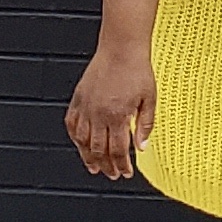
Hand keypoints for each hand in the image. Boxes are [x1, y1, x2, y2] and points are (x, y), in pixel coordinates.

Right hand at [67, 43, 158, 179]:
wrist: (121, 47)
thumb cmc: (136, 69)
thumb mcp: (150, 99)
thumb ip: (146, 125)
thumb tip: (142, 147)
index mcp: (117, 115)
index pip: (117, 151)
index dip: (122, 165)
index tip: (125, 172)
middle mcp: (99, 113)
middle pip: (98, 150)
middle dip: (106, 166)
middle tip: (112, 174)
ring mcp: (86, 106)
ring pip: (82, 141)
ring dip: (88, 157)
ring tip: (94, 167)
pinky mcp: (78, 98)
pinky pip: (71, 123)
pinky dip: (74, 137)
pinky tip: (79, 144)